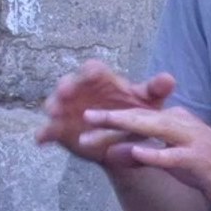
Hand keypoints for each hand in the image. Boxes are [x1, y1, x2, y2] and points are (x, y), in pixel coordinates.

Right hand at [36, 59, 174, 166]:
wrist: (127, 141)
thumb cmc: (138, 112)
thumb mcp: (149, 102)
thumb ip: (155, 90)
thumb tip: (169, 78)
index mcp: (102, 80)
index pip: (93, 69)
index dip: (92, 70)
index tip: (92, 73)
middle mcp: (81, 91)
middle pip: (68, 83)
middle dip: (66, 87)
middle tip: (65, 94)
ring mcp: (69, 110)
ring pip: (55, 104)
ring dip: (53, 107)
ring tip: (54, 114)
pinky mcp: (62, 129)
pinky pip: (49, 129)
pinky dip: (44, 133)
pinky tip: (41, 139)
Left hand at [83, 106, 210, 210]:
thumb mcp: (175, 162)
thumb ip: (146, 155)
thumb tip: (116, 153)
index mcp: (177, 121)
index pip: (140, 116)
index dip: (113, 118)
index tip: (89, 119)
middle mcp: (183, 124)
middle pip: (141, 117)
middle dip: (111, 116)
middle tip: (85, 115)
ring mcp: (192, 139)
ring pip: (153, 127)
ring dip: (124, 126)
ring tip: (100, 125)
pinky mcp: (200, 158)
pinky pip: (172, 154)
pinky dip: (153, 152)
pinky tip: (135, 151)